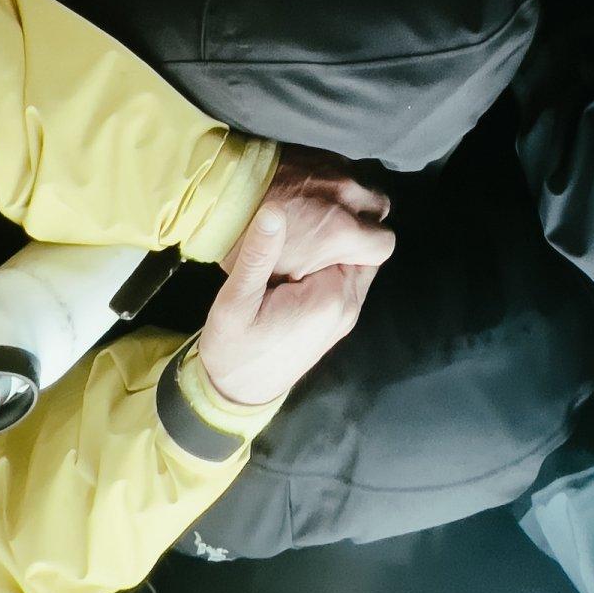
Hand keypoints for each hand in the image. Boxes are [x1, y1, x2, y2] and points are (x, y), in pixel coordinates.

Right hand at [200, 151, 394, 408]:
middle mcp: (348, 306)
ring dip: (335, 246)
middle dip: (342, 228)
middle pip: (360, 251)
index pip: (357, 240)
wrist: (234, 395)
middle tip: (310, 204)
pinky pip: (344, 280)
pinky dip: (330, 263)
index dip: (342, 215)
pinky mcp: (334, 321)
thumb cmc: (233, 349)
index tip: (317, 197)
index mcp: (332, 296)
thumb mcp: (235, 300)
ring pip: (352, 265)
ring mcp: (344, 316)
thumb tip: (274, 209)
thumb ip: (258, 255)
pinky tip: (303, 250)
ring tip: (306, 221)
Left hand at [224, 147, 393, 280]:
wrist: (220, 186)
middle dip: (365, 221)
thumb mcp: (279, 274)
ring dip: (351, 199)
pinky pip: (344, 167)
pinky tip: (312, 192)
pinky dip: (335, 181)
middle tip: (339, 232)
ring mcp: (335, 168)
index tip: (348, 254)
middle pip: (380, 209)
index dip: (367, 252)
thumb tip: (336, 272)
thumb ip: (320, 272)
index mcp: (340, 230)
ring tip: (324, 211)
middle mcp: (347, 195)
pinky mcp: (321, 152)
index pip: (384, 244)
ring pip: (363, 185)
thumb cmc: (245, 237)